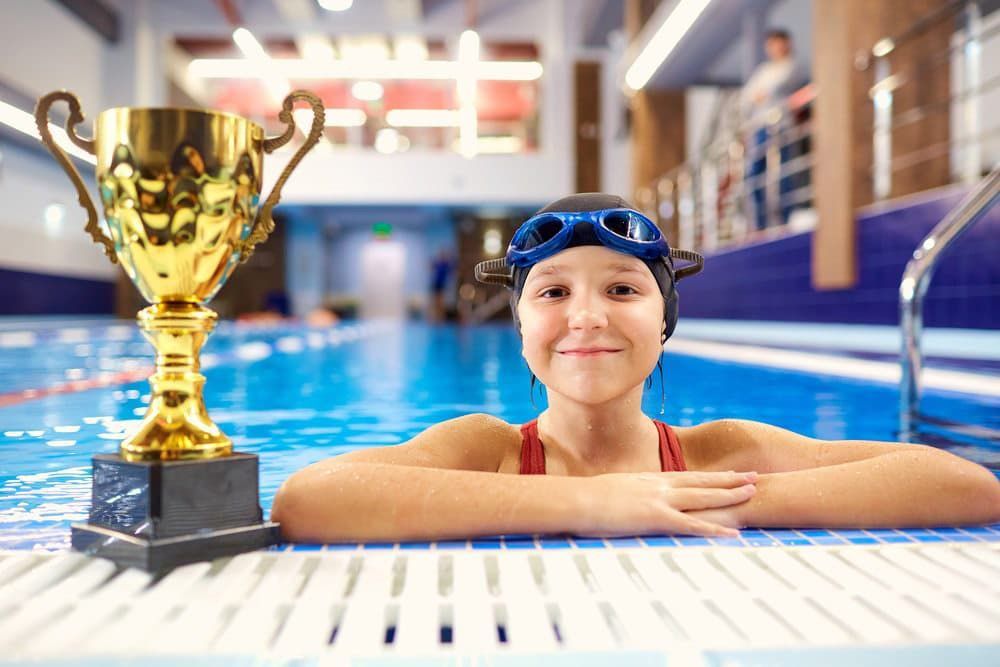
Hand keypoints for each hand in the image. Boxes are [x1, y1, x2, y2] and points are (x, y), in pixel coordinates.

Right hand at [573, 470, 756, 537]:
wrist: (577, 499)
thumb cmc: (589, 498)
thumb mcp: (616, 490)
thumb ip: (631, 493)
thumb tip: (634, 499)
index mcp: (651, 480)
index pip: (689, 476)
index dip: (712, 476)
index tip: (730, 473)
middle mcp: (660, 485)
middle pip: (702, 481)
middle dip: (730, 479)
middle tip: (754, 476)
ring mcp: (659, 500)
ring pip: (703, 496)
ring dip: (729, 495)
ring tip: (752, 493)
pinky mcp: (655, 517)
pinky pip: (691, 525)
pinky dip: (713, 529)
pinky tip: (731, 533)